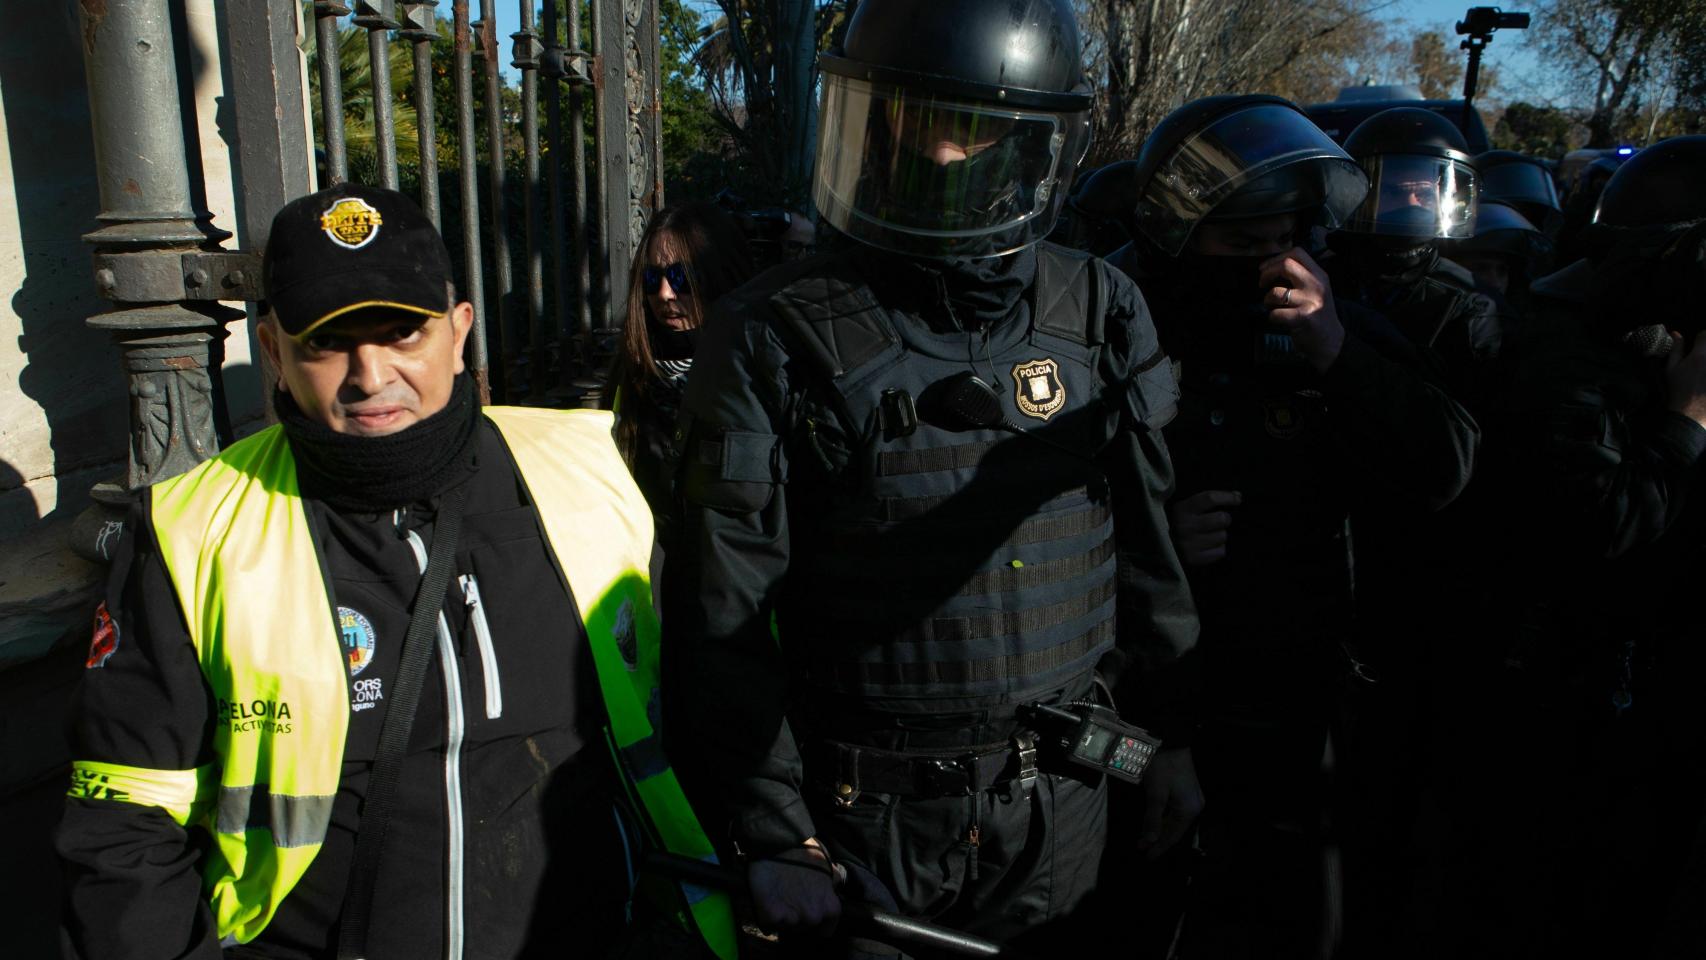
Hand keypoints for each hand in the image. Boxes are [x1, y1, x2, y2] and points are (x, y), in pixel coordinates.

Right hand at [747, 837, 841, 936]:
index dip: (817, 922)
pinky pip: (768, 925)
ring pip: (786, 927)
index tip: (808, 911)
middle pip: (804, 928)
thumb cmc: (803, 850)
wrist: (776, 843)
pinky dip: (766, 916)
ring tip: (778, 895)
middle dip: (798, 917)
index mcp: (830, 907)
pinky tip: (766, 899)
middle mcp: (813, 917)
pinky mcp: (771, 917)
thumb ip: (832, 880)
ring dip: (782, 917)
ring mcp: (792, 919)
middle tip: (790, 897)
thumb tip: (835, 886)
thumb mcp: (826, 863)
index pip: (826, 930)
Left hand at [1137, 746, 1203, 860]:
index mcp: (1189, 810)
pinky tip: (1156, 823)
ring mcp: (1192, 799)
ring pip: (1175, 821)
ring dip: (1160, 830)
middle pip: (1175, 829)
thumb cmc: (1163, 767)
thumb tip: (1149, 841)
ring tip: (1147, 840)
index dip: (1159, 847)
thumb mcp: (1155, 794)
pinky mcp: (1187, 791)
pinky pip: (1176, 812)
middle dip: (1159, 840)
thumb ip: (1152, 819)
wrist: (1171, 740)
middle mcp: (1194, 807)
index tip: (1146, 857)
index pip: (1172, 835)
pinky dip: (1164, 819)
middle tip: (1143, 850)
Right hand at [1167, 490, 1240, 565]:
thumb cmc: (1178, 524)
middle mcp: (1184, 526)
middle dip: (1224, 519)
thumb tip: (1238, 496)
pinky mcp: (1194, 559)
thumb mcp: (1186, 508)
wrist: (1159, 548)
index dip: (1227, 497)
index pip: (1210, 498)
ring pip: (1222, 536)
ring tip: (1209, 536)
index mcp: (1181, 509)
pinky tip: (1208, 547)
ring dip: (1220, 535)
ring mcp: (1189, 544)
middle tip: (1217, 522)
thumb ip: (1208, 500)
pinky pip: (1220, 552)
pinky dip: (1218, 549)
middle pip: (1221, 519)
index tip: (1238, 499)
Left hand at [1261, 247, 1345, 371]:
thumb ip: (1300, 277)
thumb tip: (1272, 266)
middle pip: (1286, 265)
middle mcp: (1317, 285)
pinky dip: (1272, 317)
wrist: (1331, 341)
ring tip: (1271, 305)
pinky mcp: (1304, 318)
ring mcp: (1311, 301)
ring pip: (1276, 292)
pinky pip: (1276, 313)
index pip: (1297, 253)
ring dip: (1267, 300)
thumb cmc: (1317, 314)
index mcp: (1319, 275)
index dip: (1276, 258)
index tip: (1265, 268)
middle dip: (1267, 273)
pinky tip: (1278, 319)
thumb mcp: (1316, 290)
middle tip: (1262, 284)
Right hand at [1666, 330, 1705, 428]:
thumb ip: (1676, 350)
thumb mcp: (1671, 370)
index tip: (1698, 345)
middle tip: (1700, 362)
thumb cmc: (1678, 391)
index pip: (1705, 335)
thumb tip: (1676, 333)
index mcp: (1700, 355)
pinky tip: (1704, 382)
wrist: (1690, 416)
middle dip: (1705, 351)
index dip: (1701, 338)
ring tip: (1702, 373)